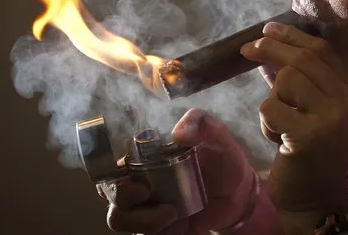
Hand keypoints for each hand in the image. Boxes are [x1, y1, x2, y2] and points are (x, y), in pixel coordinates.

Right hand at [97, 108, 254, 233]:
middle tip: (147, 194)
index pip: (109, 165)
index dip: (109, 174)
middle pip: (109, 195)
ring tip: (173, 214)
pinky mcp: (158, 228)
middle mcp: (139, 182)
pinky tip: (182, 224)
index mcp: (144, 157)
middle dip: (124, 200)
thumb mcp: (216, 134)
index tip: (131, 180)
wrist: (237, 192)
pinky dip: (162, 233)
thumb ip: (200, 123)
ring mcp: (146, 207)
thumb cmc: (221, 157)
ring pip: (120, 220)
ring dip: (142, 220)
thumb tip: (178, 133)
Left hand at [240, 22, 347, 215]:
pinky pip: (271, 108)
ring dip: (272, 99)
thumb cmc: (313, 152)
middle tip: (246, 50)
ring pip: (286, 80)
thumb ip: (301, 80)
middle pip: (303, 59)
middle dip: (270, 49)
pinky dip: (266, 123)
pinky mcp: (309, 135)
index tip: (267, 30)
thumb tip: (268, 49)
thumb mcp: (315, 110)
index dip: (291, 36)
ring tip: (280, 123)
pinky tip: (280, 141)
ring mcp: (332, 117)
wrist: (318, 199)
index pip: (322, 49)